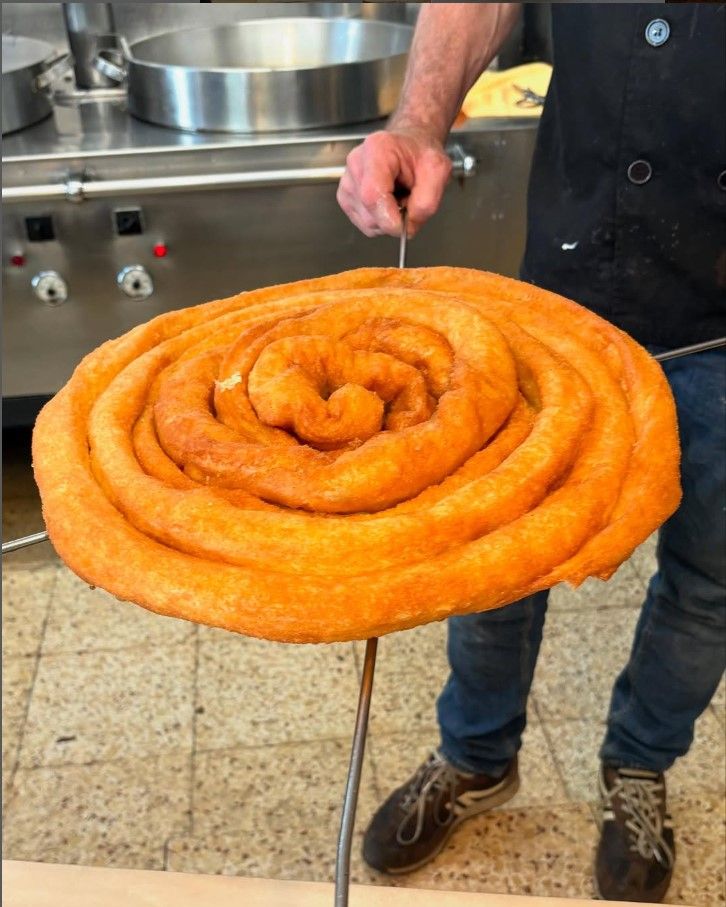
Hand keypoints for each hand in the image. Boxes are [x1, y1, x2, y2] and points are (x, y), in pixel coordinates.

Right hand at [337, 128, 451, 237]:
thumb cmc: (420, 154)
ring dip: (388, 219)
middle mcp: (356, 164)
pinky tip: (387, 202)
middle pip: (370, 214)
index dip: (390, 219)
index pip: (372, 196)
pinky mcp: (345, 197)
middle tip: (408, 199)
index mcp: (377, 150)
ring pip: (367, 223)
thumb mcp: (438, 171)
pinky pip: (364, 224)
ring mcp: (347, 182)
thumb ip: (427, 201)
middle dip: (394, 218)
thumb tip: (408, 226)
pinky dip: (380, 220)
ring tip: (398, 197)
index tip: (406, 223)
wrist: (409, 147)